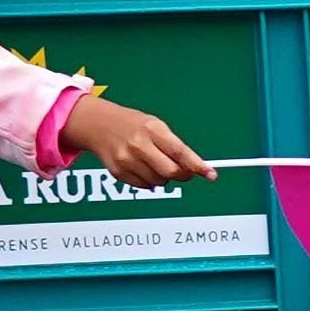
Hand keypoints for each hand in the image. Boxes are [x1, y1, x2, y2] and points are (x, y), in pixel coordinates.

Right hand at [59, 95, 210, 187]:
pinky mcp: (118, 173)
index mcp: (152, 129)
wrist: (98, 124)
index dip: (197, 165)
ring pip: (159, 181)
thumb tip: (195, 167)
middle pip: (171, 172)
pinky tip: (143, 167)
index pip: (180, 152)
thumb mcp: (156, 125)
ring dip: (164, 177)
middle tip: (185, 171)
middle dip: (183, 175)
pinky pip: (144, 186)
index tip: (210, 174)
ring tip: (155, 162)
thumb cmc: (132, 124)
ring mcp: (127, 160)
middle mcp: (139, 145)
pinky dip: (149, 180)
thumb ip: (174, 145)